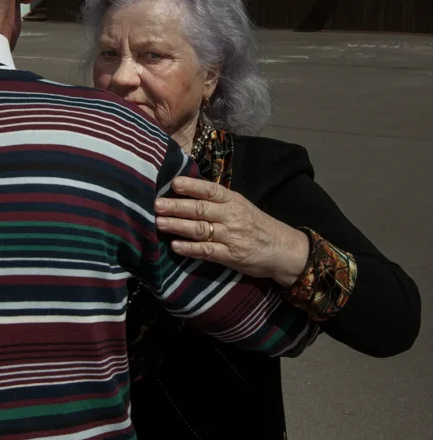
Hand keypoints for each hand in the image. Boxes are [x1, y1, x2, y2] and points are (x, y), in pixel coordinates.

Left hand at [155, 177, 309, 286]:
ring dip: (178, 226)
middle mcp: (231, 216)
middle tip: (157, 204)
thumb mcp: (241, 206)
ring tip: (159, 223)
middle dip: (176, 206)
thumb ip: (218, 200)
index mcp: (233, 201)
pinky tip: (175, 246)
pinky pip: (207, 251)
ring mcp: (230, 236)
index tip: (173, 184)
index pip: (210, 190)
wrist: (284, 249)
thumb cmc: (257, 225)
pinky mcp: (230, 256)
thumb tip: (188, 191)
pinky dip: (190, 248)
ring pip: (200, 229)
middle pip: (200, 209)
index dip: (192, 186)